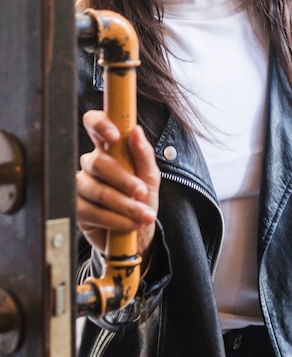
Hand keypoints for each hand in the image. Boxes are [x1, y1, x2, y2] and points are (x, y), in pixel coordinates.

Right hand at [76, 110, 159, 258]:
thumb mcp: (150, 176)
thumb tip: (135, 130)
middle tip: (141, 192)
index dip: (100, 125)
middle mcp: (91, 163)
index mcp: (109, 147)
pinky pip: (92, 212)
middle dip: (123, 179)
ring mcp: (81, 185)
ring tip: (144, 215)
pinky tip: (130, 224)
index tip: (115, 136)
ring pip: (97, 189)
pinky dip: (115, 219)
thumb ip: (143, 153)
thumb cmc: (142, 197)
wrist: (138, 233)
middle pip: (97, 162)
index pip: (94, 123)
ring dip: (124, 205)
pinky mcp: (76, 209)